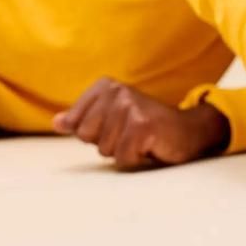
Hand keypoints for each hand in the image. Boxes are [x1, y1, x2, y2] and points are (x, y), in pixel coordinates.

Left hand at [52, 77, 230, 169]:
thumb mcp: (112, 119)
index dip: (94, 134)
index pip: (75, 124)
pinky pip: (122, 158)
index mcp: (106, 86)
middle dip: (107, 143)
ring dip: (123, 152)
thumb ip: (84, 119)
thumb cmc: (147, 127)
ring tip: (141, 140)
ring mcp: (130, 107)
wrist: (188, 131)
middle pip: (86, 136)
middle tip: (131, 134)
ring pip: (104, 149)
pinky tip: (150, 147)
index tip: (116, 127)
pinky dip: (135, 159)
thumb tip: (57, 123)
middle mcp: (117, 91)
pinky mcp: (142, 126)